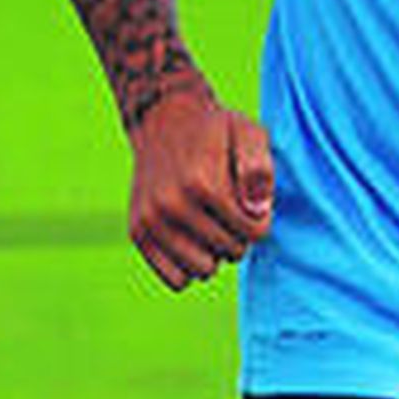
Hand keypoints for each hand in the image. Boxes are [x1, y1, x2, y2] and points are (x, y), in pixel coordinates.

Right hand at [127, 81, 274, 290]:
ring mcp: (151, 220)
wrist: (165, 119)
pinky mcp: (137, 231)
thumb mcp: (248, 131)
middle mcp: (172, 204)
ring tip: (213, 226)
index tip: (252, 203)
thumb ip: (259, 168)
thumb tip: (257, 212)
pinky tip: (193, 239)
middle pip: (231, 252)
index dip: (261, 220)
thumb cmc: (216, 129)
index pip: (253, 232)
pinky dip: (189, 266)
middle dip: (240, 235)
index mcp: (203, 182)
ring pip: (203, 271)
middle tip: (231, 211)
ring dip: (215, 254)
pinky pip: (175, 279)